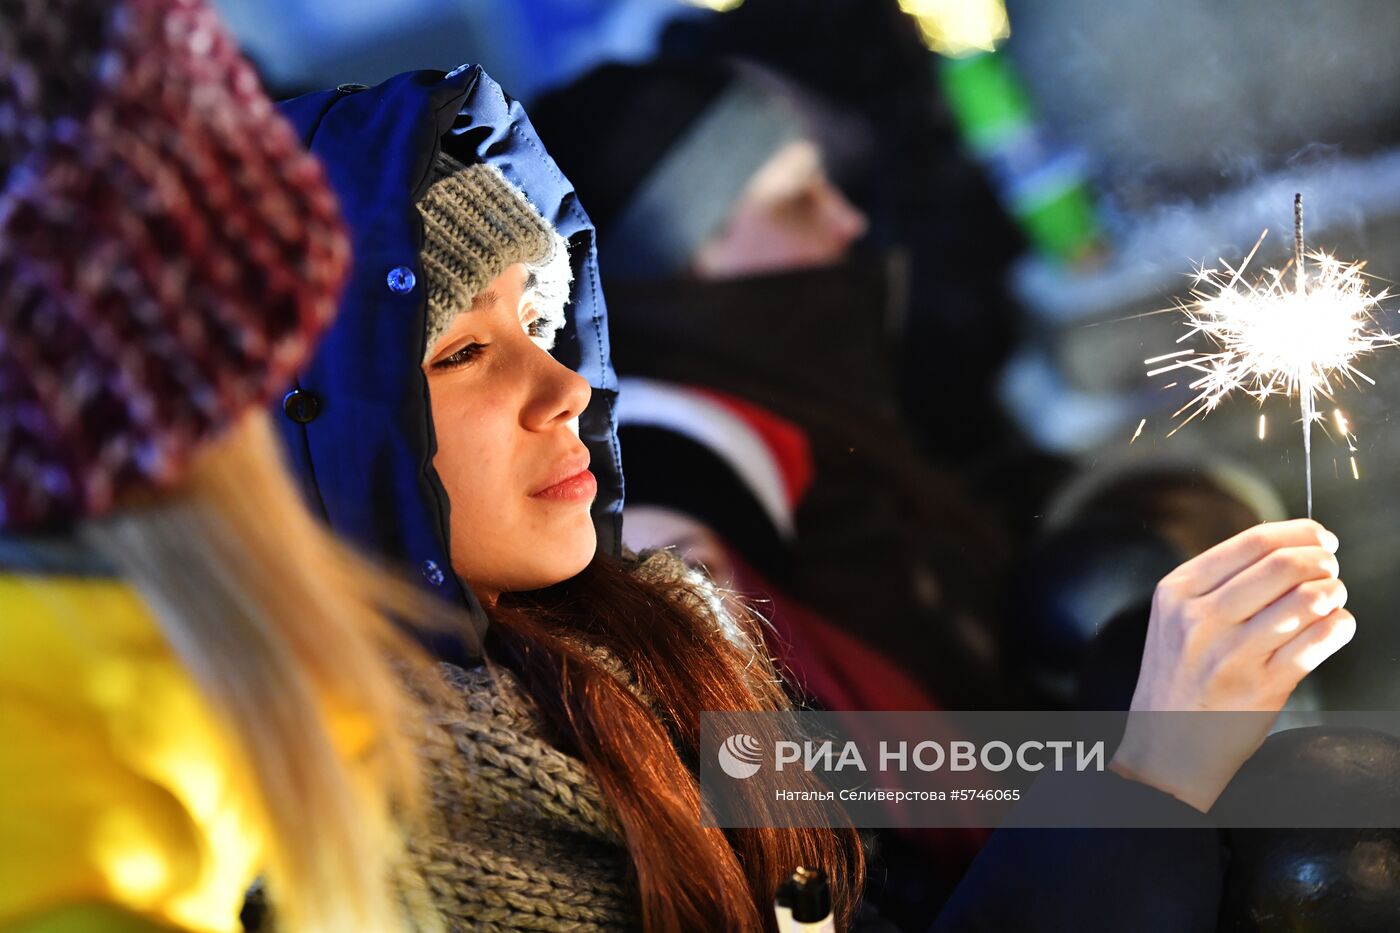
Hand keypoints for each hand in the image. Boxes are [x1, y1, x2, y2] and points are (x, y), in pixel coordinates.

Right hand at [1109, 519, 1354, 811]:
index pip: (1251, 543)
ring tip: (1332, 595)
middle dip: (1320, 560)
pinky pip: (1316, 643)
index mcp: (1178, 592)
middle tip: (1330, 567)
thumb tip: (1286, 548)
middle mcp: (1200, 619)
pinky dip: (1338, 627)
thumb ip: (1219, 583)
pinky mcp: (1261, 687)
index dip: (1298, 533)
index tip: (1319, 537)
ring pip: (1304, 601)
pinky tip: (1336, 625)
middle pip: (1281, 566)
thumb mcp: (1175, 618)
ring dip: (1332, 592)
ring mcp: (1231, 654)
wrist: (1166, 742)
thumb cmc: (1179, 676)